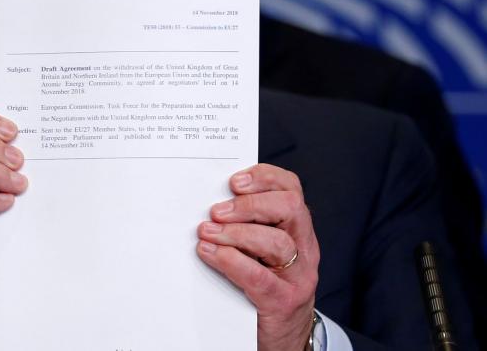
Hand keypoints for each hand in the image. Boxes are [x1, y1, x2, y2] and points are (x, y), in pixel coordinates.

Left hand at [197, 164, 318, 350]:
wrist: (283, 337)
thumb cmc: (265, 285)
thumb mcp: (262, 249)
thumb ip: (247, 225)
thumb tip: (211, 201)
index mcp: (297, 229)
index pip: (291, 189)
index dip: (264, 178)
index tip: (234, 181)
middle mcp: (304, 248)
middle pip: (290, 208)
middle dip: (251, 204)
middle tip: (218, 211)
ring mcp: (298, 276)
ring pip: (277, 242)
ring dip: (237, 233)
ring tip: (208, 232)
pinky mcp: (284, 301)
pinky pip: (260, 277)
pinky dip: (232, 262)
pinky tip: (211, 255)